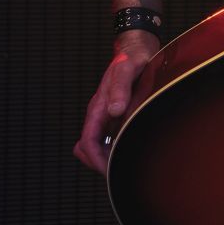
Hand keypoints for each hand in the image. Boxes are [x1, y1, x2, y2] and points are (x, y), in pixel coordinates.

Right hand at [73, 31, 158, 173]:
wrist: (135, 52)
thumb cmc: (131, 60)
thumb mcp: (126, 70)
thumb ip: (120, 88)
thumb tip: (114, 110)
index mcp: (98, 107)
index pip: (88, 141)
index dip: (96, 159)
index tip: (109, 171)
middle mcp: (99, 114)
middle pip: (88, 148)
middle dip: (99, 163)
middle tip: (118, 173)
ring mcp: (105, 116)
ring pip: (96, 145)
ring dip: (105, 158)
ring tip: (123, 166)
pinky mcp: (114, 116)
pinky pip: (107, 139)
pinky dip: (112, 149)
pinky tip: (127, 150)